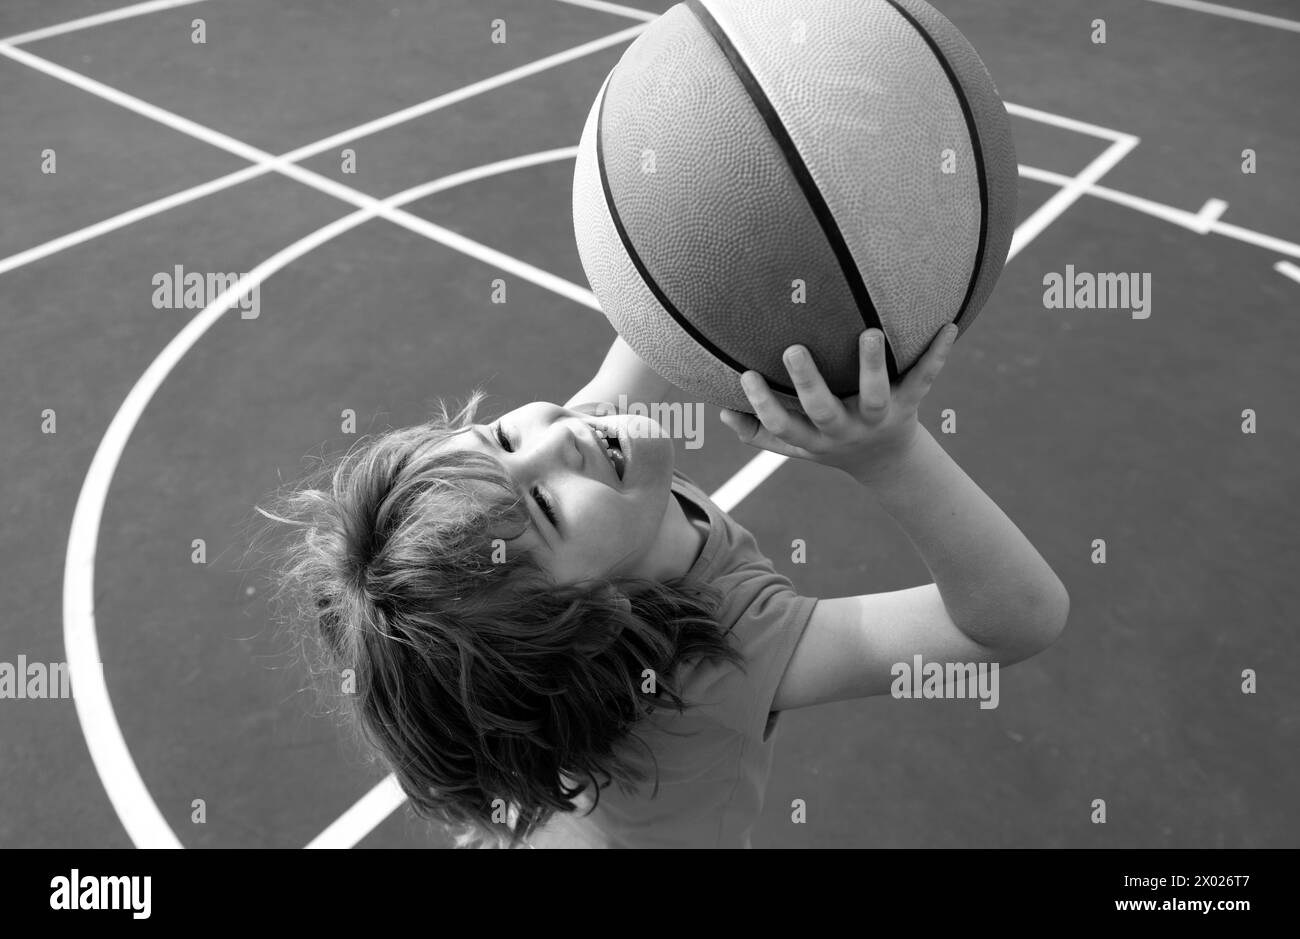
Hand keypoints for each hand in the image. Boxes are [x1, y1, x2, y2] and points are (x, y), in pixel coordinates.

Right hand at [719, 325, 958, 477]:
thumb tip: (720, 412)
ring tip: (869, 332)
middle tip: (793, 351)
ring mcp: (879, 417)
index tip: (746, 374)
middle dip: (808, 383)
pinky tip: (949, 327)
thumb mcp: (794, 444)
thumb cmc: (829, 440)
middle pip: (824, 412)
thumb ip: (757, 430)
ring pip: (876, 395)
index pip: (783, 426)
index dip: (762, 405)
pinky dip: (937, 354)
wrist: (886, 461)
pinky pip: (925, 378)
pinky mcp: (910, 404)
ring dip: (872, 365)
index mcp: (815, 439)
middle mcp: (846, 430)